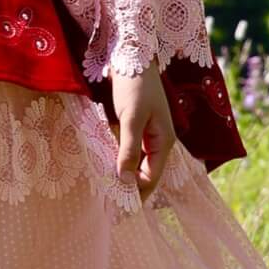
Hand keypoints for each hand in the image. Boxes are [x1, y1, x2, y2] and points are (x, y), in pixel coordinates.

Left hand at [110, 61, 175, 203]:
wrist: (132, 56)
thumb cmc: (134, 85)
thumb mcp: (130, 118)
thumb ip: (129, 149)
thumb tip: (125, 180)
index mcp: (163, 142)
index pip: (151, 178)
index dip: (136, 195)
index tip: (116, 210)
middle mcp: (157, 142)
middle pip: (145, 175)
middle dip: (130, 192)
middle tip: (110, 211)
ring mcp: (146, 135)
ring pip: (135, 165)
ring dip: (123, 179)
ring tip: (105, 197)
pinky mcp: (133, 128)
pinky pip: (127, 152)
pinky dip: (117, 163)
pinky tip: (104, 171)